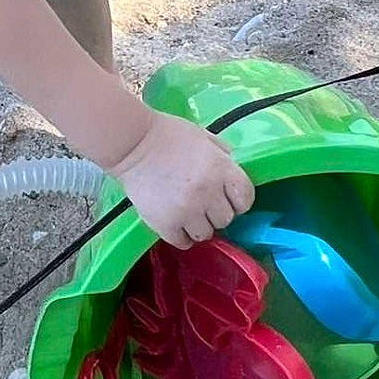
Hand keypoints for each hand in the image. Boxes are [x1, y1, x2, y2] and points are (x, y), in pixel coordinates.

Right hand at [112, 109, 254, 247]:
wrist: (132, 143)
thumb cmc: (168, 135)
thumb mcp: (204, 137)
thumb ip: (223, 155)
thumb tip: (233, 172)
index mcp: (221, 169)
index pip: (246, 199)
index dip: (238, 200)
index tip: (228, 198)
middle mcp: (208, 193)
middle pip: (226, 219)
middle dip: (215, 211)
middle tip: (202, 201)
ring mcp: (187, 211)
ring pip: (206, 234)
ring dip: (198, 225)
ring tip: (186, 212)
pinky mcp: (165, 224)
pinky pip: (183, 242)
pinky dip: (180, 235)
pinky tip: (174, 221)